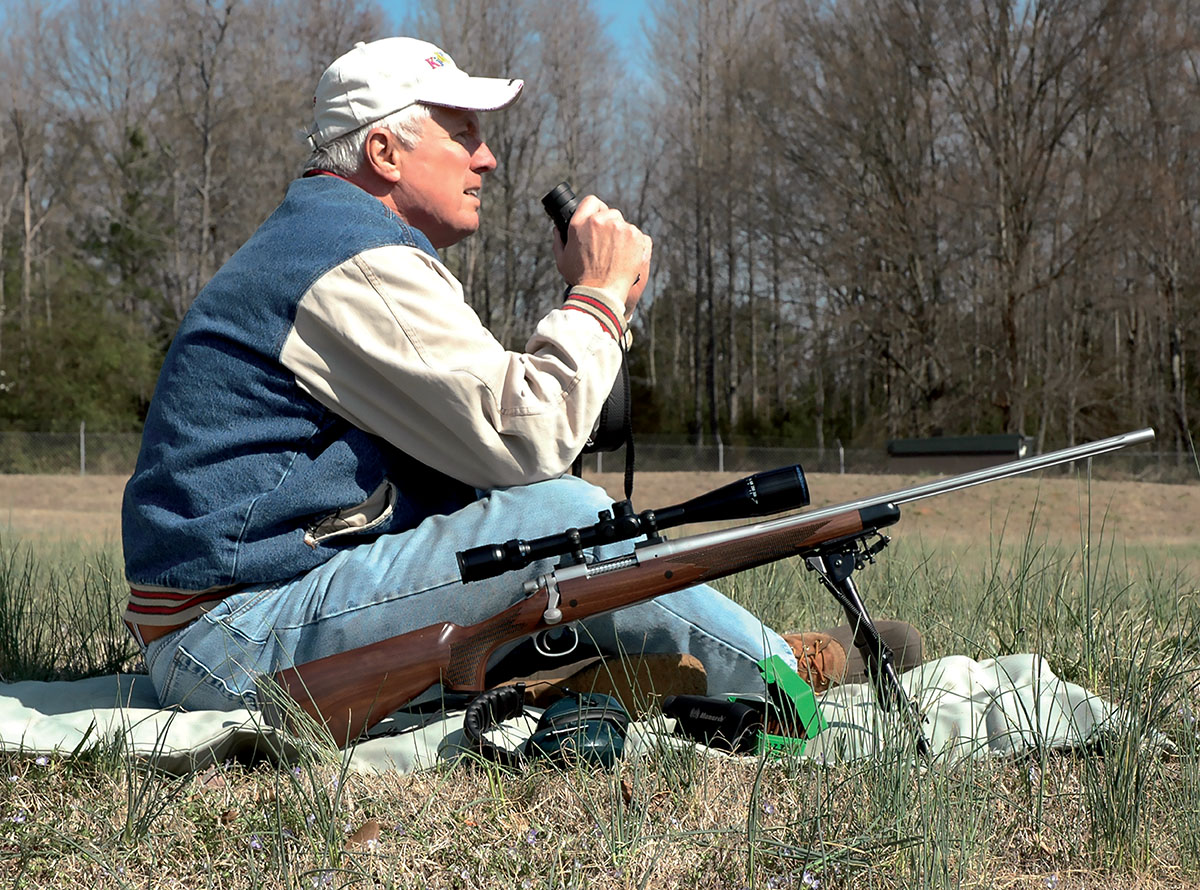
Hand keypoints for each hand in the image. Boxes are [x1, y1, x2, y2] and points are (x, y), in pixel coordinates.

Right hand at [554, 195, 651, 316]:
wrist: (602, 294)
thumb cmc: (580, 279)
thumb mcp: (562, 259)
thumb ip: (559, 240)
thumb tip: (557, 229)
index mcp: (581, 223)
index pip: (591, 202)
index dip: (595, 210)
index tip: (598, 219)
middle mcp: (601, 221)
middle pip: (611, 213)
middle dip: (610, 226)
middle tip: (607, 245)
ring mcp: (621, 228)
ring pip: (625, 225)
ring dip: (622, 236)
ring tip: (617, 256)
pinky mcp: (637, 237)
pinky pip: (639, 236)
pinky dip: (636, 245)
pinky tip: (628, 258)